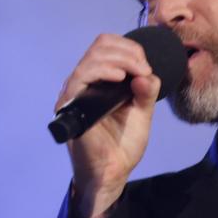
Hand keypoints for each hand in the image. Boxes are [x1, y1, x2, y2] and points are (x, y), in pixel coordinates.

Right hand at [56, 33, 162, 217]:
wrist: (112, 171)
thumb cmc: (123, 144)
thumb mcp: (142, 112)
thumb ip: (147, 91)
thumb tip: (147, 73)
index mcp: (100, 81)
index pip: (108, 47)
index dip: (130, 48)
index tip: (147, 66)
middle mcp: (85, 82)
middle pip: (100, 45)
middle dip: (128, 51)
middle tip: (144, 69)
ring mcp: (76, 92)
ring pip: (92, 57)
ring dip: (120, 59)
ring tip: (137, 72)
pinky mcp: (71, 104)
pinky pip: (82, 76)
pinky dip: (103, 70)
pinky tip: (120, 77)